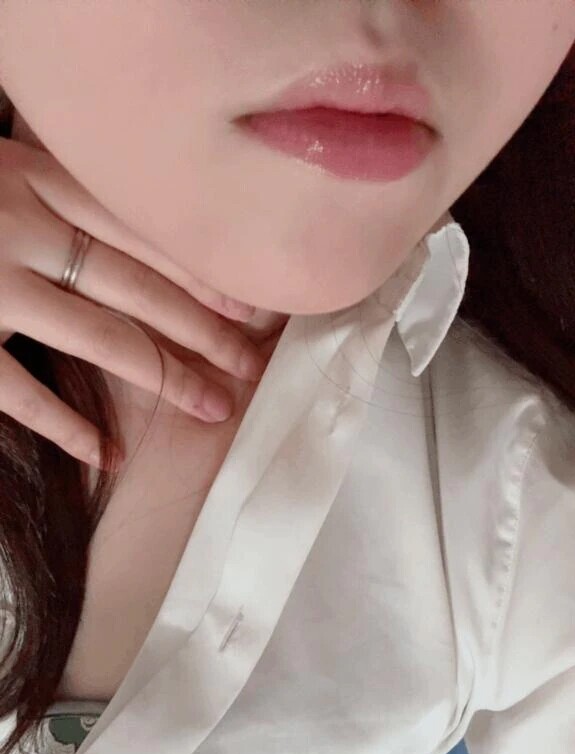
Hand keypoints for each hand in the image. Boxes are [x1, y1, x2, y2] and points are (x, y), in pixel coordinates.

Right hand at [0, 137, 267, 466]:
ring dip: (163, 375)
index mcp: (31, 178)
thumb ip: (53, 196)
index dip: (199, 269)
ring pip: (98, 335)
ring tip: (212, 409)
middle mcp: (17, 226)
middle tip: (249, 368)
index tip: (249, 307)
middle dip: (202, 329)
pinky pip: (15, 390)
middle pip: (136, 283)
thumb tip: (129, 232)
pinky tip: (103, 451)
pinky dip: (62, 423)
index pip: (139, 227)